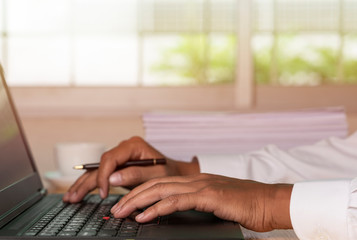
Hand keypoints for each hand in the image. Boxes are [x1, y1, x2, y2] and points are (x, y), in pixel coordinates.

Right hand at [63, 136, 198, 202]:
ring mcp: (120, 156)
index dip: (103, 176)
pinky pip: (102, 173)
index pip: (110, 159)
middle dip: (87, 181)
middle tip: (74, 197)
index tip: (103, 192)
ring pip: (97, 169)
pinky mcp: (119, 164)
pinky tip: (79, 191)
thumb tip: (112, 178)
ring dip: (84, 183)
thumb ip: (135, 175)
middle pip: (100, 164)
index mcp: (133, 146)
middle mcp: (124, 148)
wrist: (175, 172)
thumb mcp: (156, 175)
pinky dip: (91, 183)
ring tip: (71, 197)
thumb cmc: (169, 172)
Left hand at [110, 173, 292, 231]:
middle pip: (155, 184)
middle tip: (114, 208)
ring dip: (138, 201)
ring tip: (121, 212)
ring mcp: (201, 186)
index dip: (139, 192)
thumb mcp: (215, 203)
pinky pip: (177, 201)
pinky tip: (144, 216)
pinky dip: (157, 208)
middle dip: (131, 196)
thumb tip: (178, 212)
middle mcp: (195, 180)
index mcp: (195, 181)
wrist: (269, 201)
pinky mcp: (209, 196)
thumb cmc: (245, 205)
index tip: (125, 203)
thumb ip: (197, 204)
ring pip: (161, 190)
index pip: (160, 183)